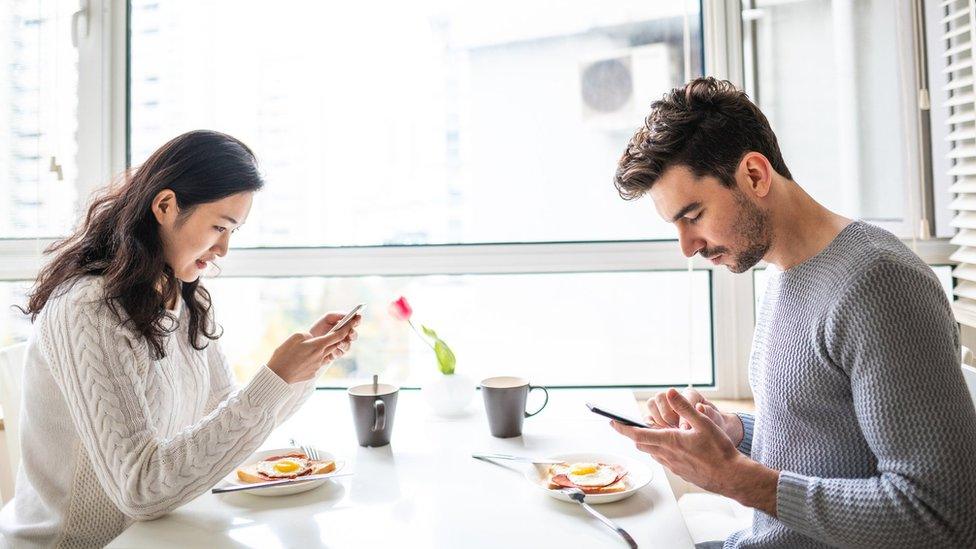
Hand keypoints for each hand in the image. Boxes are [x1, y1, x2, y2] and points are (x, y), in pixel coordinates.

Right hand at [266, 313, 359, 383]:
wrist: (278, 375)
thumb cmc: (284, 355)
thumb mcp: (295, 337)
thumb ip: (308, 335)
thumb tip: (313, 337)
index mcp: (318, 345)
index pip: (338, 335)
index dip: (346, 328)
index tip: (352, 322)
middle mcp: (321, 355)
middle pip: (335, 344)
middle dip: (339, 337)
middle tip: (338, 331)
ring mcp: (318, 365)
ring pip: (328, 353)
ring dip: (327, 348)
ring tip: (317, 345)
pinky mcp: (313, 372)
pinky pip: (319, 362)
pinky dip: (317, 357)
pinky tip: (307, 357)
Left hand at [308, 311, 360, 361]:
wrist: (307, 341)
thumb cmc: (318, 328)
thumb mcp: (327, 318)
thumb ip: (338, 315)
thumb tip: (349, 315)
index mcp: (344, 326)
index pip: (355, 323)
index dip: (357, 320)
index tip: (357, 317)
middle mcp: (345, 336)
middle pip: (354, 335)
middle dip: (353, 333)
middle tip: (350, 332)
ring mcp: (341, 346)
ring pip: (348, 346)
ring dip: (345, 344)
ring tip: (340, 343)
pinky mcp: (335, 354)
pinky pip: (340, 353)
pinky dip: (337, 351)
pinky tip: (333, 349)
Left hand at [615, 389, 777, 514]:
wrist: (731, 477)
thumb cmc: (720, 450)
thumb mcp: (704, 423)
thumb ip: (684, 407)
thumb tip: (670, 392)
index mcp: (670, 442)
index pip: (638, 435)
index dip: (622, 428)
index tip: (611, 422)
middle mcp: (667, 455)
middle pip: (641, 445)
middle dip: (633, 435)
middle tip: (626, 425)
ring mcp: (673, 466)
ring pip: (652, 453)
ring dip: (647, 443)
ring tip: (648, 433)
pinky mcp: (680, 473)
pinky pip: (663, 460)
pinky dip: (660, 451)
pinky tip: (670, 446)